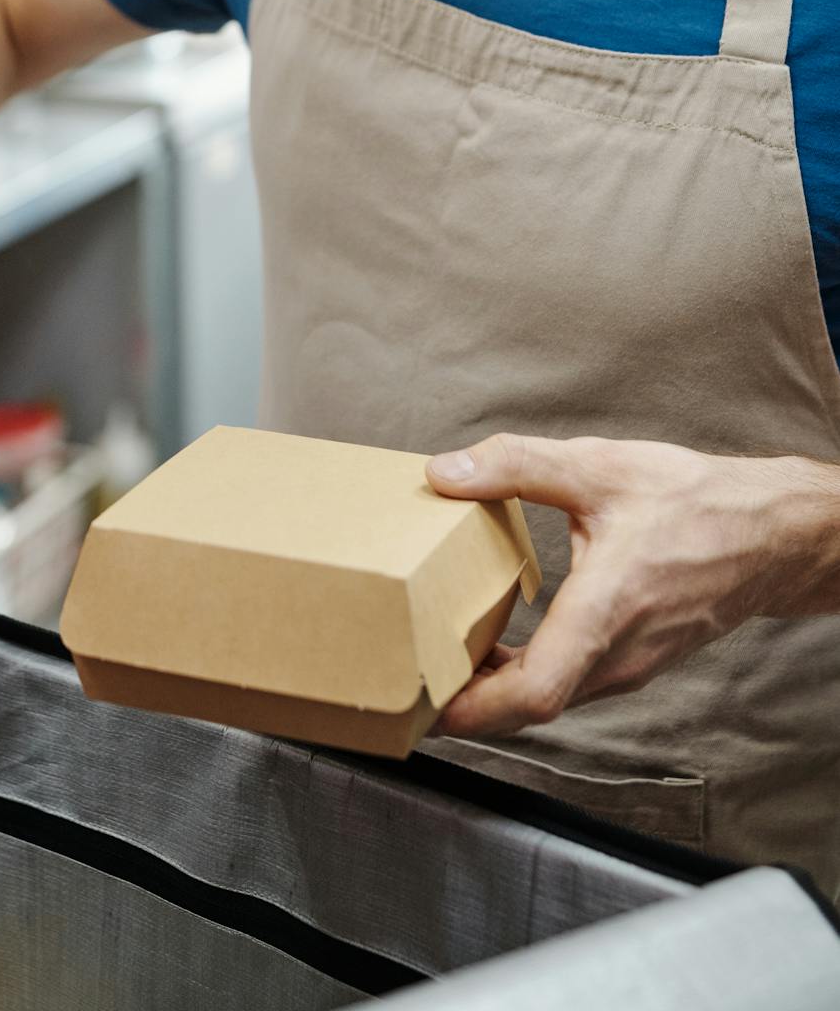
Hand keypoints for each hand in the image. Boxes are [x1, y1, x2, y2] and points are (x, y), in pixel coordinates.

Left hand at [423, 432, 830, 736]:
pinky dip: (523, 677)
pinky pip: (568, 683)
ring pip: (549, 698)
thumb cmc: (694, 502)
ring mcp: (628, 666)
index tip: (423, 708)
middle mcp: (617, 655)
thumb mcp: (600, 468)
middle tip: (406, 682)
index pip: (535, 691)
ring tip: (436, 661)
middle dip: (466, 704)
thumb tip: (443, 471)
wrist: (771, 534)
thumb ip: (517, 466)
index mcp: (605, 612)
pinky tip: (493, 646)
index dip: (474, 710)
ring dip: (494, 691)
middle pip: (529, 707)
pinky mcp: (632, 661)